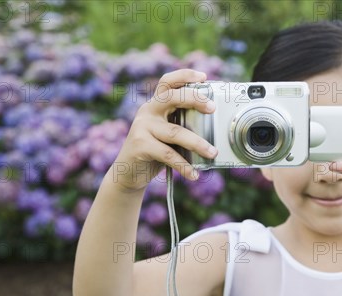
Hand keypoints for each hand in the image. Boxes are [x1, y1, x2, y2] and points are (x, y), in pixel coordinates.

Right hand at [110, 69, 217, 191]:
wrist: (128, 172)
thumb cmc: (154, 152)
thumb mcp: (166, 134)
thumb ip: (180, 126)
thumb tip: (212, 127)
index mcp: (155, 105)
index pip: (167, 82)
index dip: (185, 76)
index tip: (204, 77)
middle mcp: (147, 112)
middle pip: (171, 97)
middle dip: (194, 99)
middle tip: (212, 108)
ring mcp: (142, 127)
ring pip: (175, 132)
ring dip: (198, 143)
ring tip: (213, 152)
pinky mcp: (140, 145)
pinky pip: (168, 155)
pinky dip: (184, 166)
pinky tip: (193, 174)